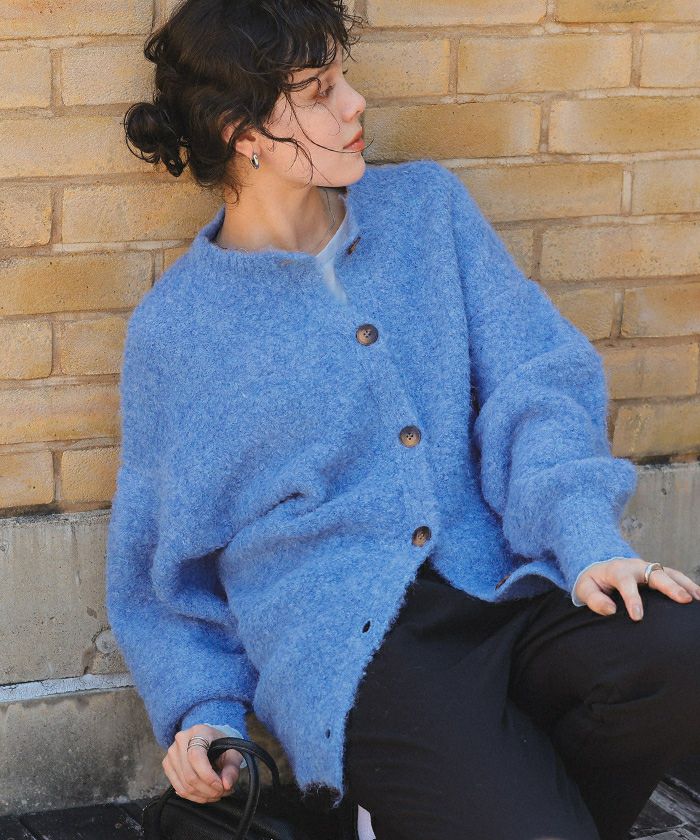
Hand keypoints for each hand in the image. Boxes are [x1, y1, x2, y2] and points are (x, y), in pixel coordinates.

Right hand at [162, 724, 246, 802]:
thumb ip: (232, 768)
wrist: (210, 740)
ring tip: (216, 794)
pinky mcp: (167, 765)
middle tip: (222, 792)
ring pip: (184, 785)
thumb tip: (227, 785)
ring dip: (202, 795)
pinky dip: (194, 796)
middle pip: (189, 774)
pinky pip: (179, 788)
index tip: (221, 786)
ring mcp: (171, 753)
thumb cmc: (221, 745)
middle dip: (208, 790)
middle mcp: (181, 740)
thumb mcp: (233, 753)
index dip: (208, 776)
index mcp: (198, 731)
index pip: (196, 757)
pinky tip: (205, 795)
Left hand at [573, 557, 699, 620]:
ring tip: (697, 599)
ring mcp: (648, 568)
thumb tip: (610, 610)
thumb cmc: (593, 582)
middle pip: (655, 573)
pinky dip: (687, 584)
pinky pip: (675, 576)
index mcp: (616, 570)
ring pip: (670, 573)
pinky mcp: (657, 573)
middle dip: (670, 586)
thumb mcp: (584, 589)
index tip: (637, 617)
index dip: (632, 599)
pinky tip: (697, 597)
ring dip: (685, 584)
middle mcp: (635, 566)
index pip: (626, 582)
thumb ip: (594, 599)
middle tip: (683, 600)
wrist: (599, 568)